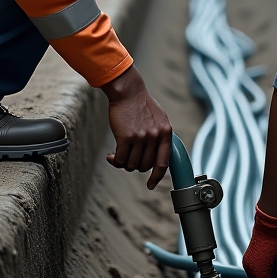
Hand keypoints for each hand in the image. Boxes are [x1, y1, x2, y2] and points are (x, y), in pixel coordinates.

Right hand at [101, 65, 171, 187]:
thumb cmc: (142, 105)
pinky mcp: (126, 137)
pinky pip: (121, 159)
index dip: (156, 177)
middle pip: (144, 166)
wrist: (128, 92)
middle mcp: (154, 137)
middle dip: (135, 166)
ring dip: (124, 163)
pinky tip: (111, 156)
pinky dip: (114, 160)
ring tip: (119, 155)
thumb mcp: (159, 119)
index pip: (163, 163)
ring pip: (132, 164)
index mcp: (165, 133)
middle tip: (128, 158)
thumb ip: (160, 137)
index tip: (150, 185)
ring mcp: (141, 137)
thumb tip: (157, 157)